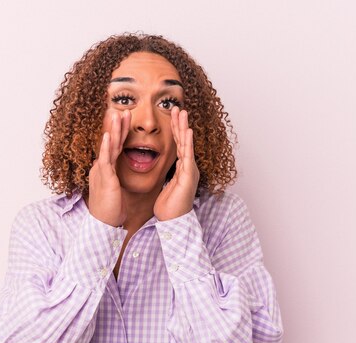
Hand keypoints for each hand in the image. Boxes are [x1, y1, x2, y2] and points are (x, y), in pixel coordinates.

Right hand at [88, 110, 130, 225]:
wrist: (104, 224)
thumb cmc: (111, 210)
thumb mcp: (114, 190)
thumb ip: (114, 179)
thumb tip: (113, 173)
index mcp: (106, 169)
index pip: (115, 147)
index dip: (120, 133)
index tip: (125, 120)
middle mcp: (102, 167)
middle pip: (112, 143)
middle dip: (117, 126)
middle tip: (123, 110)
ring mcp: (102, 172)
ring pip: (108, 147)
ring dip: (113, 130)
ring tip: (116, 115)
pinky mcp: (104, 178)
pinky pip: (105, 160)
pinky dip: (107, 147)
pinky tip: (109, 136)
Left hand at [154, 106, 199, 220]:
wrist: (173, 222)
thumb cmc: (169, 208)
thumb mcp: (166, 187)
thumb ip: (169, 175)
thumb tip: (169, 167)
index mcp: (182, 169)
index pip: (178, 145)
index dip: (175, 130)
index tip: (172, 117)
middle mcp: (188, 167)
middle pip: (183, 141)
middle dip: (180, 124)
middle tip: (177, 108)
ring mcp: (190, 170)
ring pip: (186, 144)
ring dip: (184, 127)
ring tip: (182, 112)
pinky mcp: (188, 175)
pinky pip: (187, 156)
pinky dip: (187, 142)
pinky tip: (187, 131)